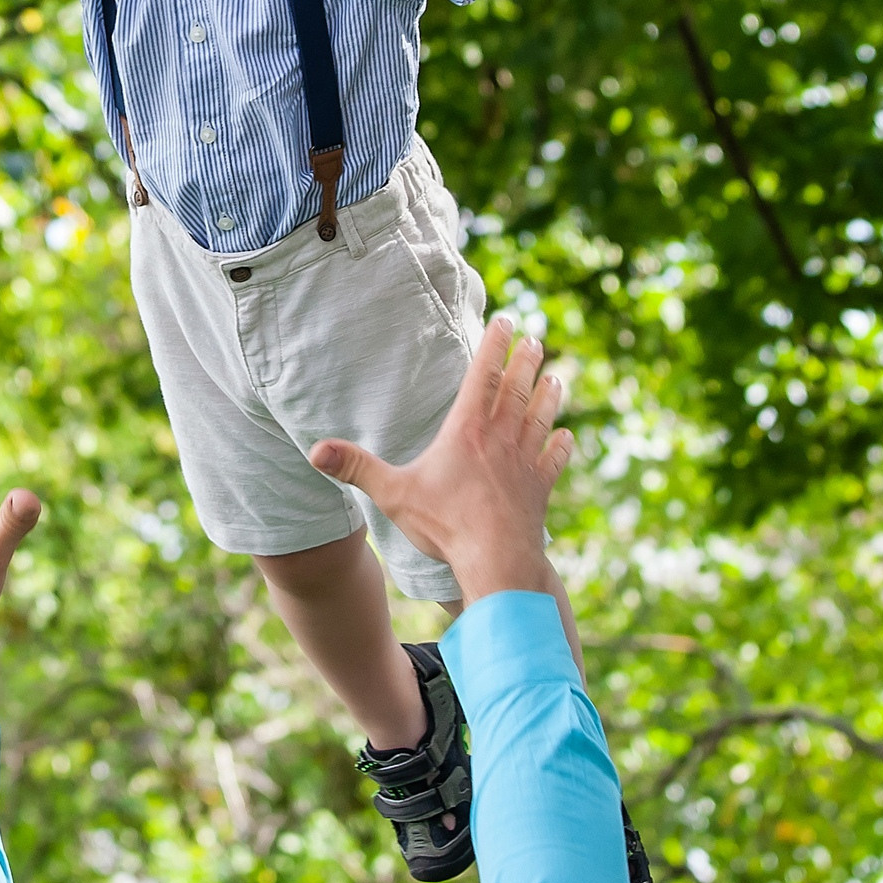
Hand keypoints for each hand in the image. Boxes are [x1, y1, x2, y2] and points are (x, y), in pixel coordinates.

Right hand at [308, 319, 571, 605]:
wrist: (496, 561)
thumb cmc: (446, 526)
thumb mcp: (393, 494)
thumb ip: (356, 468)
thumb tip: (315, 449)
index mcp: (467, 430)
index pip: (483, 375)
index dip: (494, 345)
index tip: (505, 320)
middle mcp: (501, 439)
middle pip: (518, 390)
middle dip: (527, 362)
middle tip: (536, 341)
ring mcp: (525, 463)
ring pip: (541, 419)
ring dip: (549, 396)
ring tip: (556, 377)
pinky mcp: (539, 489)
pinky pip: (554, 461)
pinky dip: (562, 446)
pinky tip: (567, 437)